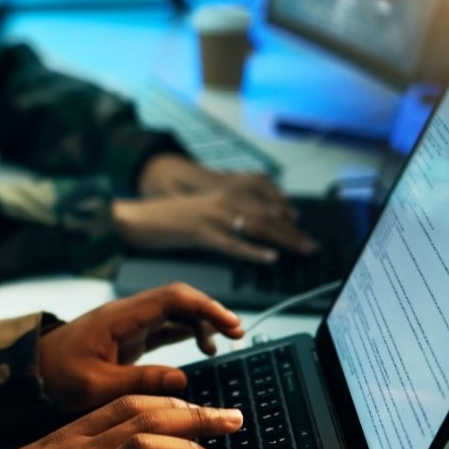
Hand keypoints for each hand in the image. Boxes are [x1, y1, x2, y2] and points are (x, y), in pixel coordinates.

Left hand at [36, 284, 243, 415]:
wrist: (28, 371)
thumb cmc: (54, 375)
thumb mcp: (94, 386)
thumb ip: (137, 381)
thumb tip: (181, 377)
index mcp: (119, 318)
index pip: (171, 298)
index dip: (205, 307)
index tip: (229, 325)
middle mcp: (126, 315)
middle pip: (177, 300)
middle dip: (209, 311)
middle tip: (237, 333)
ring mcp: (128, 325)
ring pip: (174, 312)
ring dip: (201, 321)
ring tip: (224, 343)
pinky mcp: (128, 338)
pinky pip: (165, 327)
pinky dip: (188, 332)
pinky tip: (203, 347)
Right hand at [120, 157, 316, 263]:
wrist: (138, 217)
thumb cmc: (169, 216)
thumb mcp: (202, 206)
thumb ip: (226, 210)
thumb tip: (253, 224)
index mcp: (222, 190)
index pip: (263, 195)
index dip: (284, 208)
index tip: (299, 221)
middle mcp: (220, 199)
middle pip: (266, 213)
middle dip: (292, 229)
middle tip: (310, 244)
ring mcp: (211, 216)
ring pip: (256, 226)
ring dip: (283, 239)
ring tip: (301, 250)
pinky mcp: (200, 233)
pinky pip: (232, 243)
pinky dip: (253, 251)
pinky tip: (269, 258)